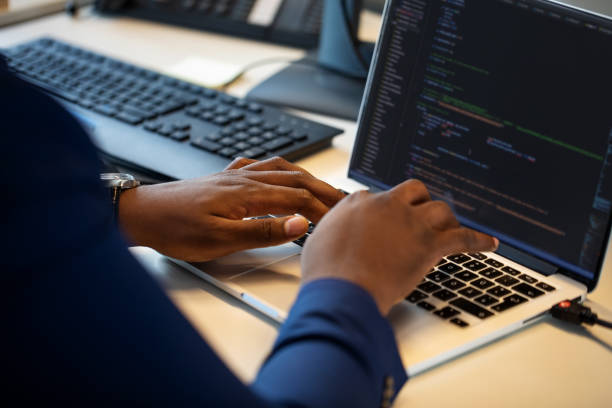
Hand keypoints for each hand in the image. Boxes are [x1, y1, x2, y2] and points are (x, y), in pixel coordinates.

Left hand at [118, 157, 345, 261]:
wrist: (142, 213)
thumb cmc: (176, 228)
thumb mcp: (221, 238)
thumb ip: (263, 230)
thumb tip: (299, 223)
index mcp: (248, 193)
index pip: (297, 198)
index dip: (321, 209)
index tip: (339, 219)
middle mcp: (244, 178)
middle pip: (294, 179)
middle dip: (322, 190)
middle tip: (343, 200)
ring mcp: (233, 176)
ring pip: (279, 169)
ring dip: (304, 177)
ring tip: (320, 186)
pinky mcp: (223, 179)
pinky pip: (258, 166)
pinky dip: (277, 168)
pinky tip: (276, 172)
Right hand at [301, 179, 497, 314]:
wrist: (342, 289)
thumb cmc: (326, 272)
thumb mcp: (319, 242)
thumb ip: (334, 230)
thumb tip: (337, 232)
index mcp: (360, 202)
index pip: (381, 196)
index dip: (388, 210)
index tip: (391, 219)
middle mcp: (387, 205)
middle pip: (414, 191)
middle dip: (420, 202)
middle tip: (422, 217)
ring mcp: (410, 222)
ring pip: (440, 209)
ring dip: (446, 219)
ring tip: (449, 229)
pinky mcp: (429, 244)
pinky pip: (462, 238)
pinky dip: (478, 240)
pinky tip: (490, 243)